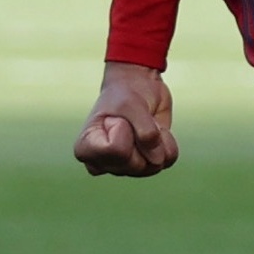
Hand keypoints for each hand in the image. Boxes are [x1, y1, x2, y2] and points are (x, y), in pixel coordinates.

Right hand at [74, 61, 177, 177]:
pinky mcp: (146, 165)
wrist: (138, 85)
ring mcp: (125, 168)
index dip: (123, 128)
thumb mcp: (131, 104)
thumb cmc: (125, 93)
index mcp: (86, 149)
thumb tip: (158, 161)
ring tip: (142, 124)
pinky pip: (167, 161)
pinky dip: (167, 142)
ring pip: (152, 166)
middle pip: (135, 164)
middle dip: (140, 136)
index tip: (115, 117)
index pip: (115, 150)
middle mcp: (103, 164)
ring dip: (155, 140)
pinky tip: (157, 131)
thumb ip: (145, 132)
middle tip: (130, 119)